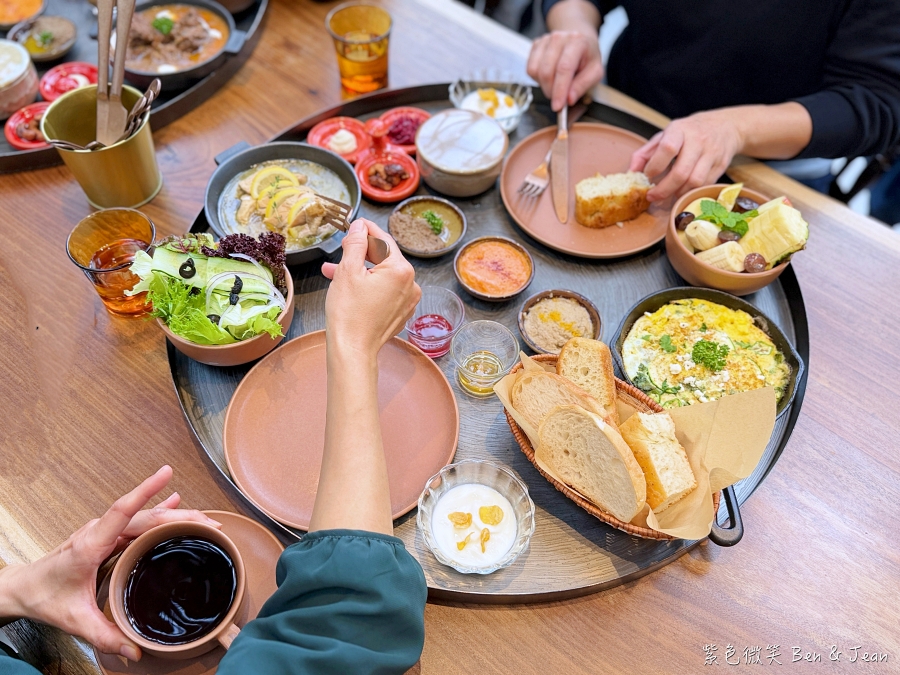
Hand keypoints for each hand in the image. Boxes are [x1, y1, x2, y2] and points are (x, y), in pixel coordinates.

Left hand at [0, 466, 219, 660]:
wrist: (23, 588)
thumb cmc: (44, 597)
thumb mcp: (74, 620)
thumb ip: (105, 635)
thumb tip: (135, 651)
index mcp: (91, 545)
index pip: (122, 511)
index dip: (145, 491)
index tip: (166, 473)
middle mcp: (99, 532)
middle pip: (145, 516)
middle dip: (180, 516)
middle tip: (210, 523)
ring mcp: (103, 532)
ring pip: (144, 518)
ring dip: (174, 516)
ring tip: (203, 518)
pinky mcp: (107, 537)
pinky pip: (137, 521)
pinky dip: (158, 512)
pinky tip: (174, 502)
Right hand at [321, 219, 419, 358]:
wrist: (352, 350)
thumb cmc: (349, 313)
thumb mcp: (347, 271)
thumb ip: (355, 243)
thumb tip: (360, 227)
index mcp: (401, 270)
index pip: (384, 240)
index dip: (367, 230)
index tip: (355, 223)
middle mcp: (410, 284)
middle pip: (383, 258)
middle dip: (358, 254)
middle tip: (339, 251)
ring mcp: (407, 301)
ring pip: (382, 276)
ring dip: (359, 271)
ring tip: (333, 272)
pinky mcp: (400, 313)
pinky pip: (385, 291)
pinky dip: (368, 286)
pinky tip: (348, 288)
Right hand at [527, 30, 602, 111]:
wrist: (580, 41)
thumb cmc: (588, 58)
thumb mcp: (595, 73)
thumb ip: (583, 86)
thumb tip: (569, 99)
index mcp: (577, 42)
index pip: (564, 68)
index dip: (559, 90)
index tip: (557, 106)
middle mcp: (559, 38)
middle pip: (546, 71)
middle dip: (551, 91)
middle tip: (559, 98)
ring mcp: (545, 40)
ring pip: (536, 71)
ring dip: (544, 85)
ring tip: (556, 84)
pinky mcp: (536, 45)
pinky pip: (530, 69)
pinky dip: (538, 79)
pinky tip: (549, 76)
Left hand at [629, 109, 743, 201]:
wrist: (725, 126)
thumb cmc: (688, 132)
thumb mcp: (665, 135)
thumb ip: (645, 153)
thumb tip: (631, 173)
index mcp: (680, 130)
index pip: (668, 148)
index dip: (655, 166)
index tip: (647, 176)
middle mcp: (698, 140)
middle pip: (681, 172)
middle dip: (664, 189)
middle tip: (652, 196)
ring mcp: (712, 153)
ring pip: (694, 181)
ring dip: (678, 193)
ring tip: (668, 195)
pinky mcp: (721, 165)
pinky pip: (704, 185)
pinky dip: (691, 192)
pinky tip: (682, 191)